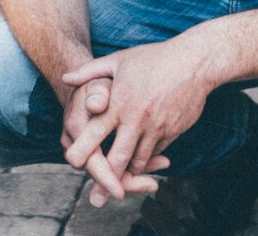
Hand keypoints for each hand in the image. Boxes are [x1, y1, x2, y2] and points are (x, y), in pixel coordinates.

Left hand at [62, 39, 206, 190]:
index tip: (72, 162)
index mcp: (120, 102)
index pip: (98, 130)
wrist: (193, 62)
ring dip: (127, 176)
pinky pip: (155, 154)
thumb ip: (89, 72)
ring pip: (139, 161)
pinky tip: (138, 167)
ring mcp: (156, 127)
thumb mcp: (118, 60)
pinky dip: (145, 162)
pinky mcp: (172, 132)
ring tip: (117, 188)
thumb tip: (64, 78)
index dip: (84, 149)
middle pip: (119, 157)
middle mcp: (137, 118)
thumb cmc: (152, 58)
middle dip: (105, 180)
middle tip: (95, 198)